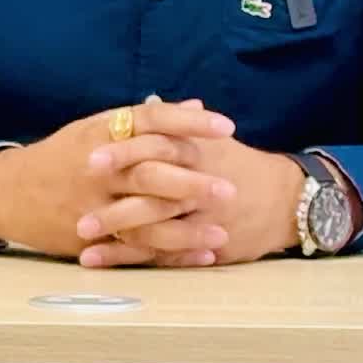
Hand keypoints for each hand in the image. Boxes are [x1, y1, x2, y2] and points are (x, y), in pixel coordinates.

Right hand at [0, 98, 239, 262]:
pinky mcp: (91, 234)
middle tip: (230, 187)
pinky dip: (169, 252)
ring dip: (186, 226)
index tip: (227, 126)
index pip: (153, 120)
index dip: (190, 123)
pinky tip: (198, 255)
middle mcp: (99, 165)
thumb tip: (194, 106)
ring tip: (222, 230)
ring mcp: (94, 203)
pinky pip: (135, 246)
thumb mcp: (97, 127)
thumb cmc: (62, 156)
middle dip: (192, 180)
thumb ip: (146, 120)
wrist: (10, 191)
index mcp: (103, 131)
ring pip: (145, 215)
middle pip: (151, 170)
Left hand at [76, 126, 305, 267]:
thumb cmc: (240, 165)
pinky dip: (125, 258)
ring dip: (113, 231)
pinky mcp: (202, 247)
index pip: (157, 148)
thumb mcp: (212, 140)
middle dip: (113, 196)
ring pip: (153, 227)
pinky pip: (160, 255)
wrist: (285, 201)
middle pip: (152, 190)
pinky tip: (94, 259)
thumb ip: (177, 123)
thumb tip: (147, 103)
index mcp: (197, 153)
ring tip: (78, 234)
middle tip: (77, 199)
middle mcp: (199, 187)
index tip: (91, 156)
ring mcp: (201, 220)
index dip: (124, 152)